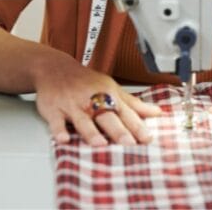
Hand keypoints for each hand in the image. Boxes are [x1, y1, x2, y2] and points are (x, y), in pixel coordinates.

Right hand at [33, 54, 160, 145]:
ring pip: (83, 120)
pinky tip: (64, 139)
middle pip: (106, 116)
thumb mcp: (111, 88)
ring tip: (100, 143)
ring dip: (91, 132)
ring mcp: (72, 105)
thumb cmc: (86, 81)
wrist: (54, 68)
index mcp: (107, 95)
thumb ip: (133, 104)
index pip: (125, 112)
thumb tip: (157, 113)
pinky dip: (59, 130)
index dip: (137, 126)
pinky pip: (56, 121)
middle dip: (118, 130)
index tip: (147, 139)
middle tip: (128, 144)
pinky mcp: (54, 110)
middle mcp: (91, 100)